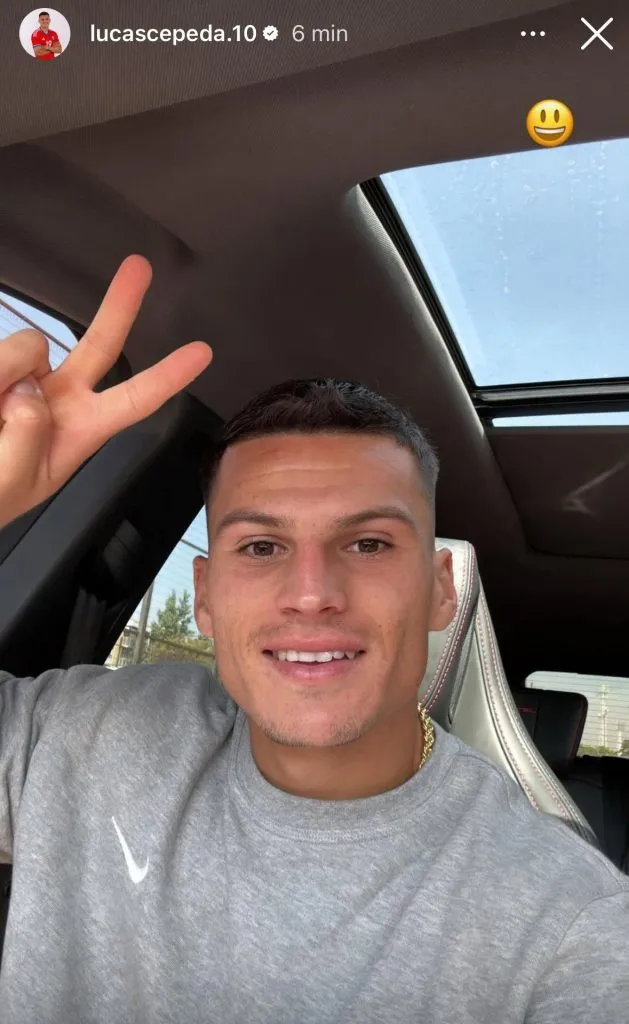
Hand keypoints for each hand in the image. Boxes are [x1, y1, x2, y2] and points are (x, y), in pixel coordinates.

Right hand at [0, 255, 212, 529]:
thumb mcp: (14, 482)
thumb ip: (27, 437)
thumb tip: (27, 388)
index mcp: (81, 430)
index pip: (134, 401)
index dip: (168, 376)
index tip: (202, 352)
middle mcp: (59, 397)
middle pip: (100, 345)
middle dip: (122, 305)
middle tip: (141, 266)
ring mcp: (25, 378)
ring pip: (26, 348)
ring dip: (1, 374)